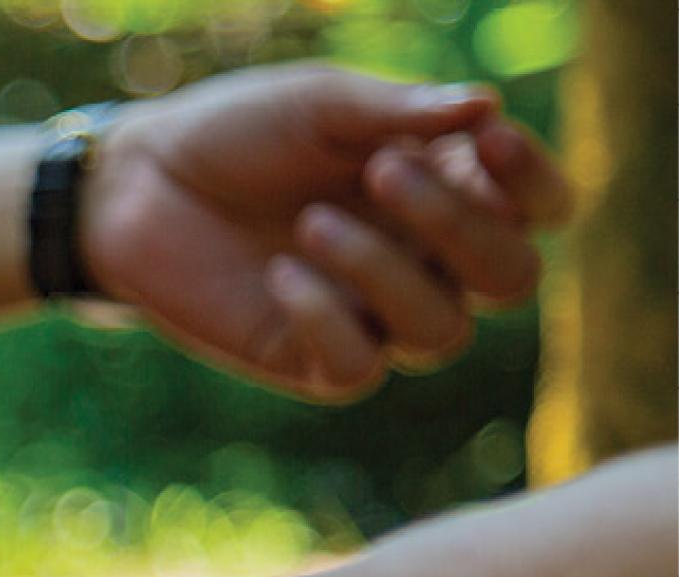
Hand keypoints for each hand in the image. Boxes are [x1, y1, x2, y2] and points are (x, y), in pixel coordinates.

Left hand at [83, 65, 571, 400]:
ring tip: (308, 223)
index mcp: (449, 191)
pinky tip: (281, 275)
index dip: (535, 182)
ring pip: (441, 333)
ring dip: (384, 272)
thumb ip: (397, 112)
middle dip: (457, 225)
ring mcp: (372, 317)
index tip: (487, 135)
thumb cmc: (238, 132)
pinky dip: (328, 318)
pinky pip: (360, 369)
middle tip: (379, 171)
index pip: (542, 209)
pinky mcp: (312, 360)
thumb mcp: (318, 105)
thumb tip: (485, 106)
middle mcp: (426, 262)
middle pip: (510, 279)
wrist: (136, 183)